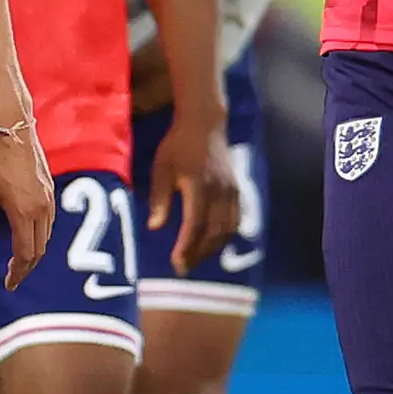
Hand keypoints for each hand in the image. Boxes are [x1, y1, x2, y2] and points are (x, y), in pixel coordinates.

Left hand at [0, 123, 55, 290]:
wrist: (11, 126)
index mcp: (22, 212)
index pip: (25, 255)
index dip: (17, 273)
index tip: (9, 285)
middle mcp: (41, 209)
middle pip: (38, 250)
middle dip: (26, 268)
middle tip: (12, 279)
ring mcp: (49, 199)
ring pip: (46, 237)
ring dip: (33, 253)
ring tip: (18, 261)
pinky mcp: (51, 189)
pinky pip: (49, 222)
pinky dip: (39, 236)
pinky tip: (27, 236)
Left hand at [143, 107, 240, 272]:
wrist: (205, 125)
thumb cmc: (177, 146)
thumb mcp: (162, 168)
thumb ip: (160, 198)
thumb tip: (155, 227)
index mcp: (199, 185)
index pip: (195, 224)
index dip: (187, 246)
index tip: (176, 263)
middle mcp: (220, 191)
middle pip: (213, 232)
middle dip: (198, 253)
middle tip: (183, 268)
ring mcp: (232, 191)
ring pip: (227, 229)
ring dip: (212, 249)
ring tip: (195, 259)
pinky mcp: (237, 191)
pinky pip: (235, 220)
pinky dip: (225, 237)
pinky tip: (213, 245)